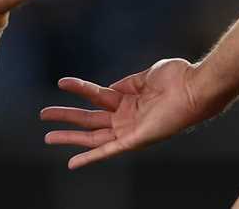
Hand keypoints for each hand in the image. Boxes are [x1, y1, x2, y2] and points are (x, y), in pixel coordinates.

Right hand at [41, 58, 218, 168]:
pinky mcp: (134, 140)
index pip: (97, 95)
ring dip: (70, 137)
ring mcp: (129, 129)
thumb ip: (127, 83)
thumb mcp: (146, 76)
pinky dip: (89, 157)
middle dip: (66, 117)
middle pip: (89, 119)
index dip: (79, 88)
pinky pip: (107, 151)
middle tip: (43, 115)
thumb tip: (109, 88)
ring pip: (92, 136)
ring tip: (47, 135)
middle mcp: (126, 117)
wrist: (194, 87)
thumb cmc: (176, 78)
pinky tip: (72, 162)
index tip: (61, 83)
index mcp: (128, 99)